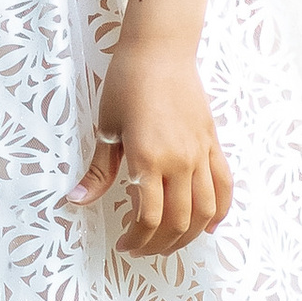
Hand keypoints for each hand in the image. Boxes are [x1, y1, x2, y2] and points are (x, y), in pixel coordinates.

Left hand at [67, 44, 232, 257]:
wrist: (159, 50)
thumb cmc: (127, 84)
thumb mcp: (107, 129)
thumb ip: (98, 171)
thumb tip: (77, 201)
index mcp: (148, 158)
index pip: (148, 218)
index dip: (137, 239)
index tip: (124, 245)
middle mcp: (179, 161)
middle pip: (178, 221)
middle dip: (159, 244)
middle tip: (142, 250)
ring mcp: (200, 153)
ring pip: (205, 210)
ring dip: (188, 235)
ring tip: (170, 243)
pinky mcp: (212, 144)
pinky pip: (224, 185)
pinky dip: (220, 210)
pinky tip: (209, 225)